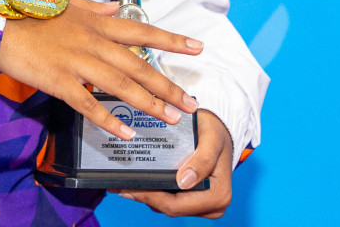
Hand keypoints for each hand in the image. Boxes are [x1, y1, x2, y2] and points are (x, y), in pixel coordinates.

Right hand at [0, 0, 203, 140]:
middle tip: (190, 102)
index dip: (171, 40)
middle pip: (138, 65)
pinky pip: (88, 104)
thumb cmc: (31, 13)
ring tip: (170, 118)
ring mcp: (77, 62)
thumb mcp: (67, 4)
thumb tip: (115, 8)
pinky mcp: (59, 81)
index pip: (142, 32)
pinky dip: (108, 120)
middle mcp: (93, 42)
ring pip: (120, 86)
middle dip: (167, 85)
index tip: (197, 48)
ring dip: (148, 104)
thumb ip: (94, 8)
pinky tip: (126, 133)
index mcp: (97, 23)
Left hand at [117, 110, 233, 217]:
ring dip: (147, 194)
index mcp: (218, 196)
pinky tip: (138, 181)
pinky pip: (170, 200)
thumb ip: (202, 160)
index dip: (152, 197)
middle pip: (170, 208)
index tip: (131, 186)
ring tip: (125, 182)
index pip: (178, 205)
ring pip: (167, 206)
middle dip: (145, 196)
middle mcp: (212, 206)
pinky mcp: (192, 200)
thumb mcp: (211, 140)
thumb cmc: (214, 132)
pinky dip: (154, 191)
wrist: (218, 129)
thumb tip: (185, 181)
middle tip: (121, 186)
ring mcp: (201, 205)